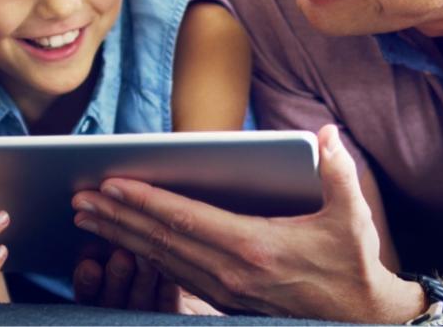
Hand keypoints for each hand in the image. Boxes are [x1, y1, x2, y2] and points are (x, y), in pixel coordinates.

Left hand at [70, 125, 418, 321]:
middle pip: (161, 240)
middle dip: (117, 218)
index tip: (111, 183)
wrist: (362, 319)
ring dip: (122, 238)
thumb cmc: (354, 265)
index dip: (145, 200)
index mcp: (256, 247)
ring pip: (161, 260)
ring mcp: (226, 291)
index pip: (186, 219)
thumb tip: (327, 134)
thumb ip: (339, 171)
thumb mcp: (353, 217)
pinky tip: (127, 245)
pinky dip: (145, 257)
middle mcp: (232, 272)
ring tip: (89, 219)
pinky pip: (175, 276)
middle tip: (80, 198)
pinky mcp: (227, 300)